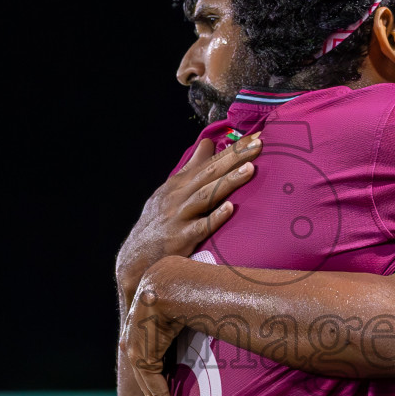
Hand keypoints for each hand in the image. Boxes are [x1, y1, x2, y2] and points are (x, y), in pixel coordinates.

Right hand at [116, 133, 260, 307]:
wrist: (135, 259)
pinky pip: (200, 228)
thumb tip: (208, 143)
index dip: (232, 149)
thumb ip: (191, 168)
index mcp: (178, 184)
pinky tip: (230, 209)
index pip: (209, 162)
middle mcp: (178, 197)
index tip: (256, 137)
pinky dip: (215, 218)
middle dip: (235, 157)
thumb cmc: (158, 224)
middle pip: (210, 173)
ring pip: (206, 196)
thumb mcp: (170, 192)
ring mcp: (179, 217)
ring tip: (250, 169)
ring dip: (228, 182)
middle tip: (259, 145)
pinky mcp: (180, 240)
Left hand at [122, 259, 188, 395]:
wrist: (179, 279)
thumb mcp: (188, 308)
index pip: (149, 361)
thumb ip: (187, 321)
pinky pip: (152, 383)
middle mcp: (134, 332)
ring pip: (148, 385)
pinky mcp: (139, 351)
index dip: (157, 387)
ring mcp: (133, 341)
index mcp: (144, 321)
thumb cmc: (195, 288)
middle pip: (146, 377)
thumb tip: (212, 323)